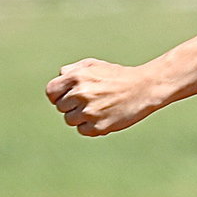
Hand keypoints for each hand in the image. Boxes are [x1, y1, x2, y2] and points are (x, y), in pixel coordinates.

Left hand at [45, 59, 159, 136]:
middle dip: (73, 105)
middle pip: (61, 107)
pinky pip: (83, 131)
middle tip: (92, 101)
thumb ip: (73, 70)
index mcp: (77, 77)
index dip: (58, 95)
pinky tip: (105, 117)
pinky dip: (92, 126)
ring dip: (81, 117)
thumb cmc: (118, 76)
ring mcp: (90, 111)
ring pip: (71, 120)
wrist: (144, 88)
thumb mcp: (95, 65)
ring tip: (99, 108)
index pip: (51, 92)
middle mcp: (81, 93)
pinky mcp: (99, 126)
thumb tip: (59, 76)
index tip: (69, 97)